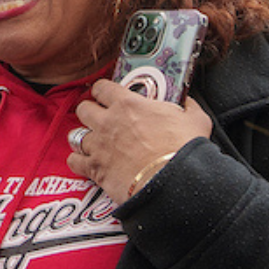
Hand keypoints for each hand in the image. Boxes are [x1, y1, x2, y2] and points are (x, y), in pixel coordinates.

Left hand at [68, 80, 212, 203]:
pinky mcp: (94, 167)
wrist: (172, 180)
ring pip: (75, 135)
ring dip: (83, 137)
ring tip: (92, 141)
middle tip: (98, 117)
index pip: (102, 87)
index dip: (102, 90)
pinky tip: (86, 162)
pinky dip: (78, 161)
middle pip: (83, 109)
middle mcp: (107, 122)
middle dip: (89, 112)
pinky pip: (73, 161)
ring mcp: (98, 145)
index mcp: (128, 105)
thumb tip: (187, 102)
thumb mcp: (194, 119)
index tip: (105, 94)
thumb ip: (187, 106)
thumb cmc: (183, 149)